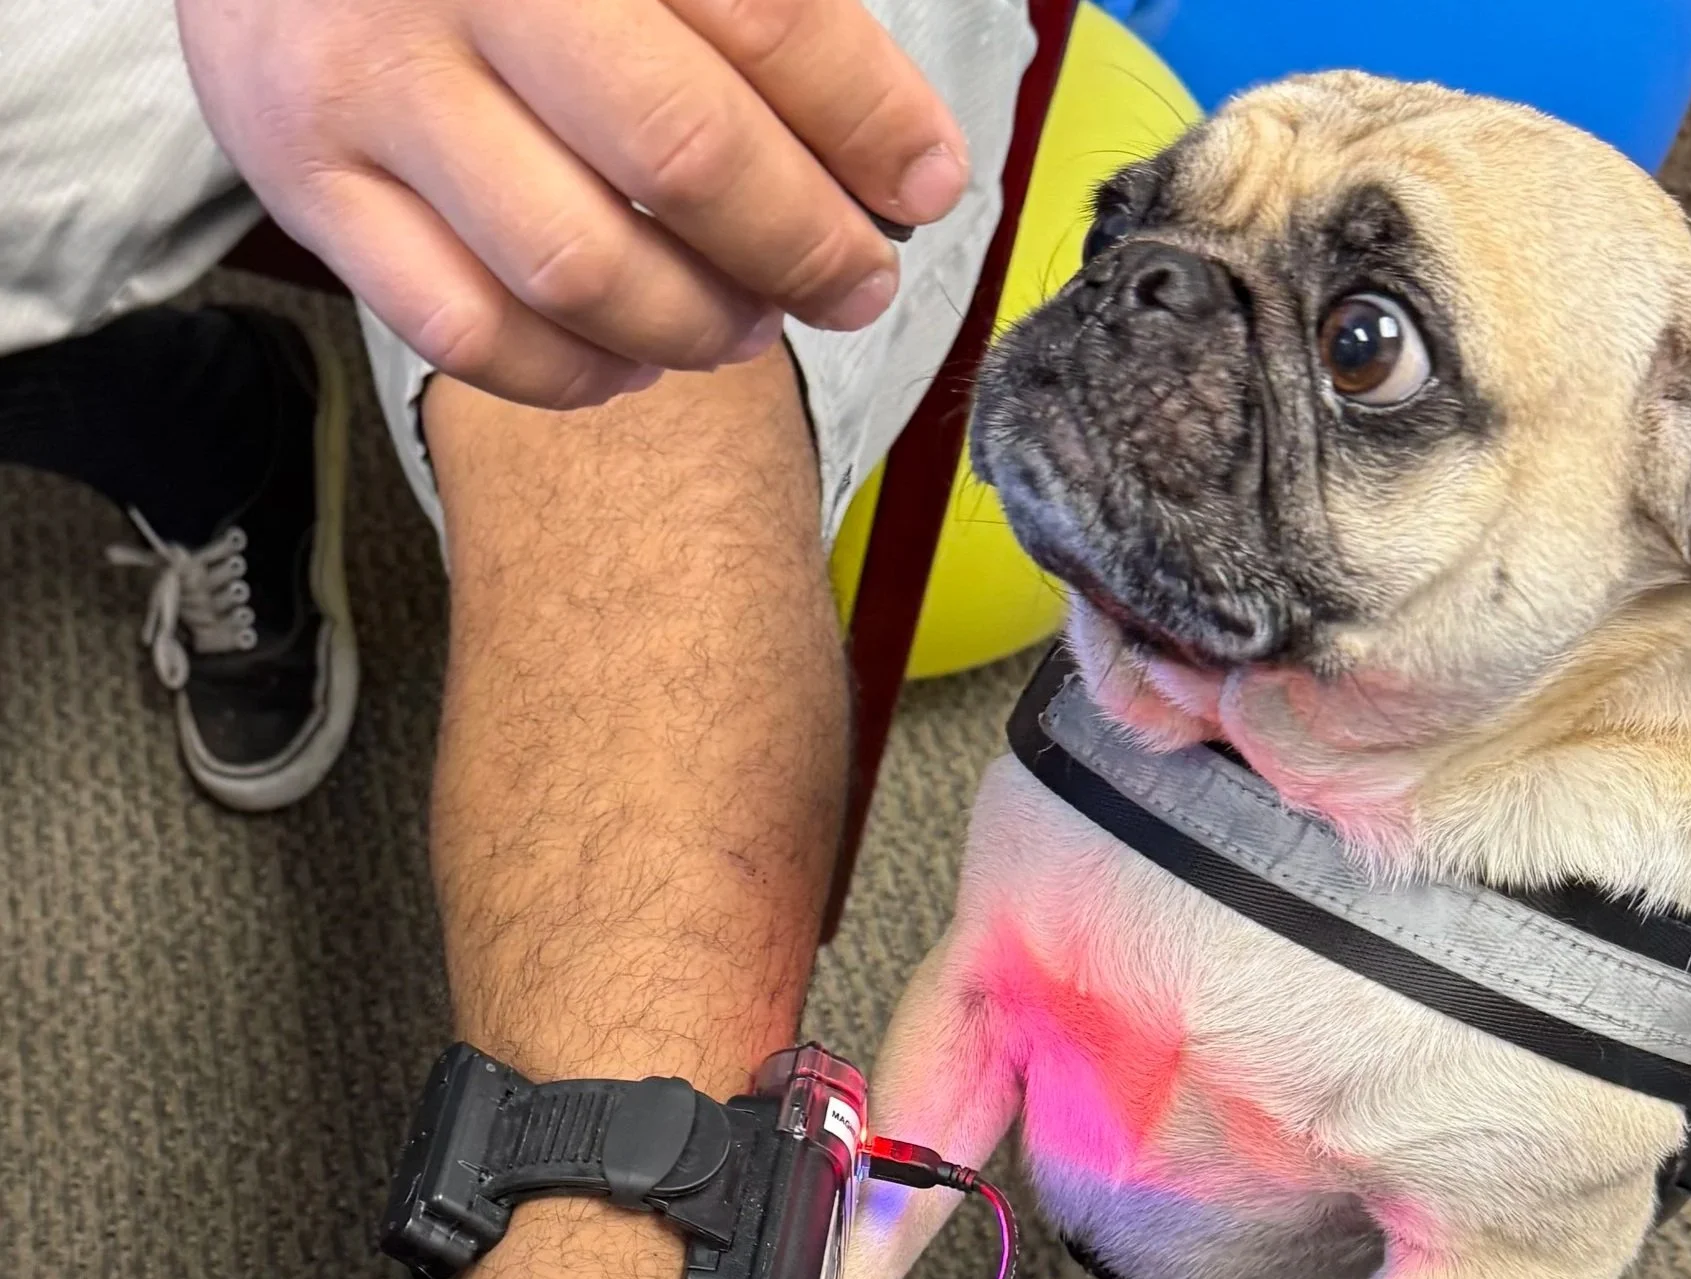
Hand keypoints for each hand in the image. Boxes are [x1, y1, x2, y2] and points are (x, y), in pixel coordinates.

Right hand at [177, 0, 970, 407]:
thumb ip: (744, 11)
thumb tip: (903, 150)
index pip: (767, 19)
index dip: (872, 122)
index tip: (926, 186)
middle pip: (684, 155)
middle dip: (802, 246)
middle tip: (851, 283)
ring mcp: (372, 90)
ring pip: (579, 267)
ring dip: (698, 325)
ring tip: (746, 323)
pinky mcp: (310, 188)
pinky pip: (470, 335)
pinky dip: (577, 376)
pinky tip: (635, 359)